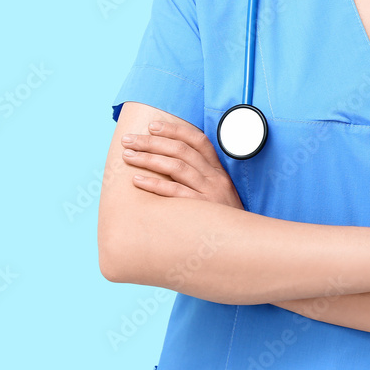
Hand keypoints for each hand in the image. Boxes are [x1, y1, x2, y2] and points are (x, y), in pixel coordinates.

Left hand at [120, 120, 243, 209]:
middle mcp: (215, 178)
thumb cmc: (223, 220)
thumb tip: (169, 165)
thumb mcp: (218, 193)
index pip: (198, 141)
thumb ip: (200, 178)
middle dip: (151, 142)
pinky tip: (137, 180)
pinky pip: (174, 192)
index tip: (152, 126)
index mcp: (218, 171)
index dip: (174, 130)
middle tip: (128, 139)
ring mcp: (209, 193)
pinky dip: (154, 184)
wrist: (241, 243)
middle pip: (181, 150)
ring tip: (128, 156)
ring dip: (148, 158)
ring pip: (176, 167)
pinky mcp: (202, 209)